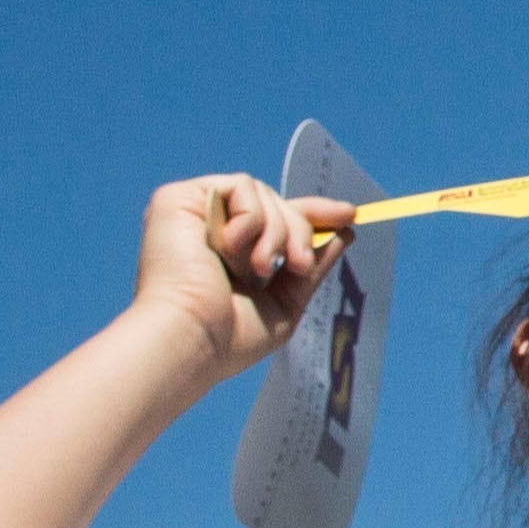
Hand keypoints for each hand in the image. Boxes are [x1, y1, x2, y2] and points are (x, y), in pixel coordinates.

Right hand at [128, 173, 352, 383]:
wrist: (190, 340)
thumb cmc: (227, 338)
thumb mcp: (283, 305)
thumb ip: (310, 268)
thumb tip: (343, 233)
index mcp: (230, 255)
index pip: (278, 219)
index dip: (314, 213)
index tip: (349, 216)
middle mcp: (210, 229)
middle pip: (278, 205)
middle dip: (300, 232)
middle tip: (299, 266)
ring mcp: (195, 212)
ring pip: (264, 195)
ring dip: (277, 233)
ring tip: (260, 269)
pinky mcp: (179, 199)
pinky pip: (241, 186)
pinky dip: (251, 218)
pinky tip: (230, 249)